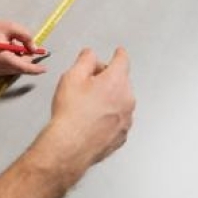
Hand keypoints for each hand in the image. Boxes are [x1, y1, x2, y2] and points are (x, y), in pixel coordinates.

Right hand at [0, 18, 46, 76]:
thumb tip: (34, 49)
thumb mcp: (11, 27)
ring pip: (12, 69)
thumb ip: (26, 37)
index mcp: (2, 58)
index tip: (44, 69)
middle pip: (19, 68)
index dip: (35, 69)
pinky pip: (5, 69)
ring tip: (11, 45)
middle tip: (27, 48)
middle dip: (26, 59)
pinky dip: (9, 62)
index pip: (23, 67)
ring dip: (17, 60)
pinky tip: (5, 50)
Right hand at [46, 47, 134, 169]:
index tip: (118, 52)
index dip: (118, 54)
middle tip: (87, 84)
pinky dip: (108, 117)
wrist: (70, 145)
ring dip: (108, 99)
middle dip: (107, 79)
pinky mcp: (122, 135)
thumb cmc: (71, 113)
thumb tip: (90, 55)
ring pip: (120, 101)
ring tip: (86, 106)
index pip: (122, 60)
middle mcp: (127, 99)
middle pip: (121, 81)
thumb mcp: (72, 76)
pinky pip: (118, 119)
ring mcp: (126, 119)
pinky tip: (91, 120)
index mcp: (116, 81)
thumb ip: (85, 60)